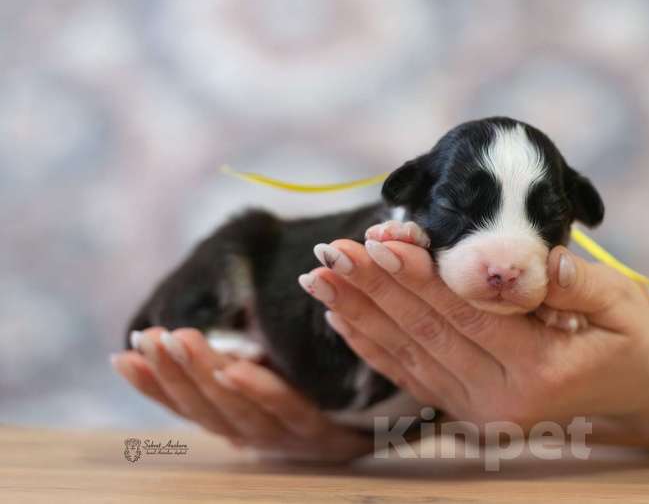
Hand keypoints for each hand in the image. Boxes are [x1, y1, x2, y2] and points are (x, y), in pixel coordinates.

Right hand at [111, 327, 372, 462]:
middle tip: (151, 339)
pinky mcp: (327, 436)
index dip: (154, 386)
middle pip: (209, 410)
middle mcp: (263, 438)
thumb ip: (235, 359)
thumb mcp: (276, 371)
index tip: (124, 354)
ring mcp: (293, 441)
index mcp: (246, 423)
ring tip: (181, 341)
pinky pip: (288, 412)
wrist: (400, 421)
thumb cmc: (330, 389)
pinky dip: (258, 390)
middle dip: (174, 375)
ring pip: (239, 411)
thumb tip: (182, 333)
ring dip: (206, 376)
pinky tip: (235, 367)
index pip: (190, 406)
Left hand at [302, 239, 648, 437]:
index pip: (468, 314)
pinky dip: (371, 345)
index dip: (422, 276)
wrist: (637, 386)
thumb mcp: (624, 302)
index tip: (380, 239)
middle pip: (426, 334)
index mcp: (542, 371)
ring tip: (320, 276)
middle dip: (375, 289)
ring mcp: (479, 411)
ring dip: (361, 313)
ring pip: (407, 356)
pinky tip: (340, 316)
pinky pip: (409, 376)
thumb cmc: (629, 334)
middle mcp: (502, 401)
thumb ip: (583, 285)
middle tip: (333, 250)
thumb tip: (545, 264)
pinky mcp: (465, 410)